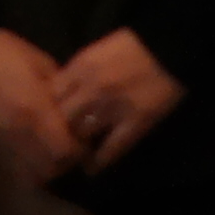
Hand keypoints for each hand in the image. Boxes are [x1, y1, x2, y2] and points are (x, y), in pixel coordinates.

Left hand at [48, 27, 183, 172]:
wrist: (170, 46)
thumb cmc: (136, 44)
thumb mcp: (99, 49)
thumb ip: (80, 69)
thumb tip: (62, 89)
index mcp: (81, 67)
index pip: (50, 95)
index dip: (45, 108)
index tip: (44, 119)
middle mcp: (91, 89)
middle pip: (61, 118)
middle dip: (56, 129)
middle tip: (55, 142)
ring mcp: (112, 108)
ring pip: (82, 135)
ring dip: (75, 145)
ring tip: (72, 156)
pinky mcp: (135, 123)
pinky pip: (111, 149)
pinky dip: (99, 162)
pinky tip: (92, 169)